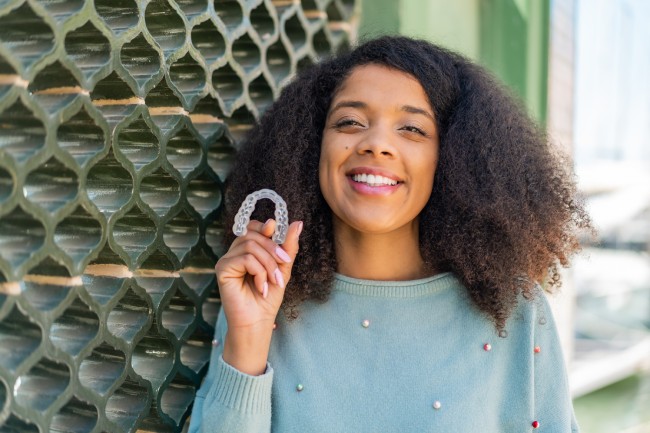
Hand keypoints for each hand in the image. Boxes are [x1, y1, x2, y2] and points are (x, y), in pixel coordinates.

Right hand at [216, 218, 301, 374]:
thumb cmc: (268, 298)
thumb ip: (288, 246)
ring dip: (268, 264)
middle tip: (283, 265)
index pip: (254, 227)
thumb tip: (298, 222)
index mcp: (247, 250)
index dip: (267, 228)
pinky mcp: (222, 269)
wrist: (257, 322)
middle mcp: (234, 252)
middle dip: (273, 249)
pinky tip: (261, 287)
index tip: (280, 237)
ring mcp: (226, 260)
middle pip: (253, 234)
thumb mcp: (283, 268)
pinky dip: (259, 272)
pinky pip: (245, 259)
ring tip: (273, 282)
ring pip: (250, 246)